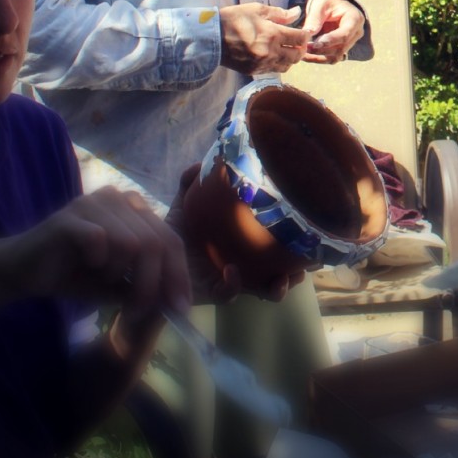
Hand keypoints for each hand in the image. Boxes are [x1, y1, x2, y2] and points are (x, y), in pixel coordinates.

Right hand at [0, 186, 191, 317]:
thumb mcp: (118, 283)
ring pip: (132, 243)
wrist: (23, 271)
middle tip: (136, 310)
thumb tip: (176, 304)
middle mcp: (119, 198)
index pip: (170, 239)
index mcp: (136, 209)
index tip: (180, 309)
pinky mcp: (70, 216)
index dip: (178, 274)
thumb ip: (145, 286)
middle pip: (155, 243)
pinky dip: (98, 262)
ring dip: (120, 274)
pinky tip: (87, 265)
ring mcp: (94, 203)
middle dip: (151, 284)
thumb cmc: (74, 274)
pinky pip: (100, 240)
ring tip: (104, 280)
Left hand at [166, 164, 307, 303]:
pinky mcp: (210, 294)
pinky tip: (232, 272)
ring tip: (281, 281)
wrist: (149, 258)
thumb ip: (189, 183)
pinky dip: (234, 285)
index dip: (293, 246)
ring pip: (262, 290)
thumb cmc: (172, 232)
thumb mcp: (182, 205)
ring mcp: (229, 281)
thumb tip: (199, 163)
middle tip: (304, 268)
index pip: (273, 246)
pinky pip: (228, 295)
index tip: (309, 240)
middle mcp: (241, 263)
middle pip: (277, 272)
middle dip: (295, 274)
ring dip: (276, 289)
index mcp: (241, 243)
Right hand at [218, 3, 310, 73]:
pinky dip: (279, 64)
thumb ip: (280, 13)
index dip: (305, 35)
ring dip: (291, 58)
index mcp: (273, 34)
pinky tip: (275, 55)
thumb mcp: (257, 10)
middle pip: (297, 56)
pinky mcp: (255, 71)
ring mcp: (262, 63)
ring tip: (287, 49)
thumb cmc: (234, 19)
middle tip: (297, 41)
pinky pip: (274, 70)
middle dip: (301, 48)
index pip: (300, 39)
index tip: (303, 31)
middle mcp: (271, 52)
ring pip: (287, 66)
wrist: (211, 37)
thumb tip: (297, 12)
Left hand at [301, 0, 365, 63]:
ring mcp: (351, 42)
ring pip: (336, 56)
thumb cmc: (328, 3)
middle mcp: (356, 33)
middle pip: (341, 47)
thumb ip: (314, 18)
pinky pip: (332, 58)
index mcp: (355, 19)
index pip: (345, 34)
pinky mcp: (343, 49)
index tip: (314, 44)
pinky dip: (319, 59)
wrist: (334, 6)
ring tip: (303, 54)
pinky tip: (307, 56)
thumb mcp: (320, 5)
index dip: (330, 40)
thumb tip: (307, 33)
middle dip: (321, 50)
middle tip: (304, 48)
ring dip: (319, 57)